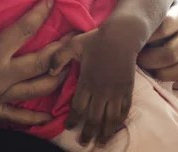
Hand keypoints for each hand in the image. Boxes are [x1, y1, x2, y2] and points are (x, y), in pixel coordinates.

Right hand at [0, 0, 70, 123]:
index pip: (24, 31)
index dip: (39, 14)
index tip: (51, 2)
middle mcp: (1, 77)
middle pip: (41, 63)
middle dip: (60, 49)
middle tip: (75, 37)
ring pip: (37, 90)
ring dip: (56, 77)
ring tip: (70, 66)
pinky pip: (18, 116)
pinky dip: (36, 116)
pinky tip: (50, 115)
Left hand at [49, 21, 137, 146]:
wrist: (122, 36)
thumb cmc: (96, 39)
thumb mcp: (72, 44)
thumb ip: (58, 57)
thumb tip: (49, 72)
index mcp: (87, 82)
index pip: (78, 107)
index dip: (73, 120)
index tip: (69, 127)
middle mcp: (101, 91)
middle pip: (94, 118)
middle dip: (88, 133)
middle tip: (83, 143)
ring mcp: (116, 92)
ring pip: (110, 119)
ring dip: (104, 133)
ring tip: (100, 143)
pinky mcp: (127, 90)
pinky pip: (124, 111)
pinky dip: (119, 122)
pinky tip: (115, 128)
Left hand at [137, 0, 177, 92]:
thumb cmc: (164, 6)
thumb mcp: (157, 2)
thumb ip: (141, 8)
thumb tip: (113, 23)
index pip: (161, 29)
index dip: (143, 39)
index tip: (129, 43)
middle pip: (170, 53)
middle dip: (149, 60)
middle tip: (134, 61)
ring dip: (164, 74)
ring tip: (148, 72)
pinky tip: (175, 86)